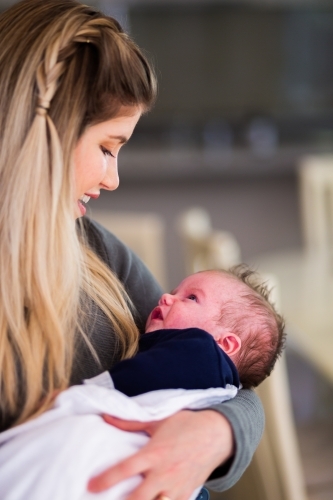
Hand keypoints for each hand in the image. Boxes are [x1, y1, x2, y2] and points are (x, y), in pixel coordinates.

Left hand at [87, 409, 233, 499]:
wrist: (217, 433)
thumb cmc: (187, 424)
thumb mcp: (158, 420)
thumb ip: (131, 422)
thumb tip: (107, 417)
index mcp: (154, 453)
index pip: (125, 469)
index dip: (106, 480)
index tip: (92, 486)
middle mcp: (164, 473)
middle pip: (138, 499)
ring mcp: (176, 487)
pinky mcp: (186, 494)